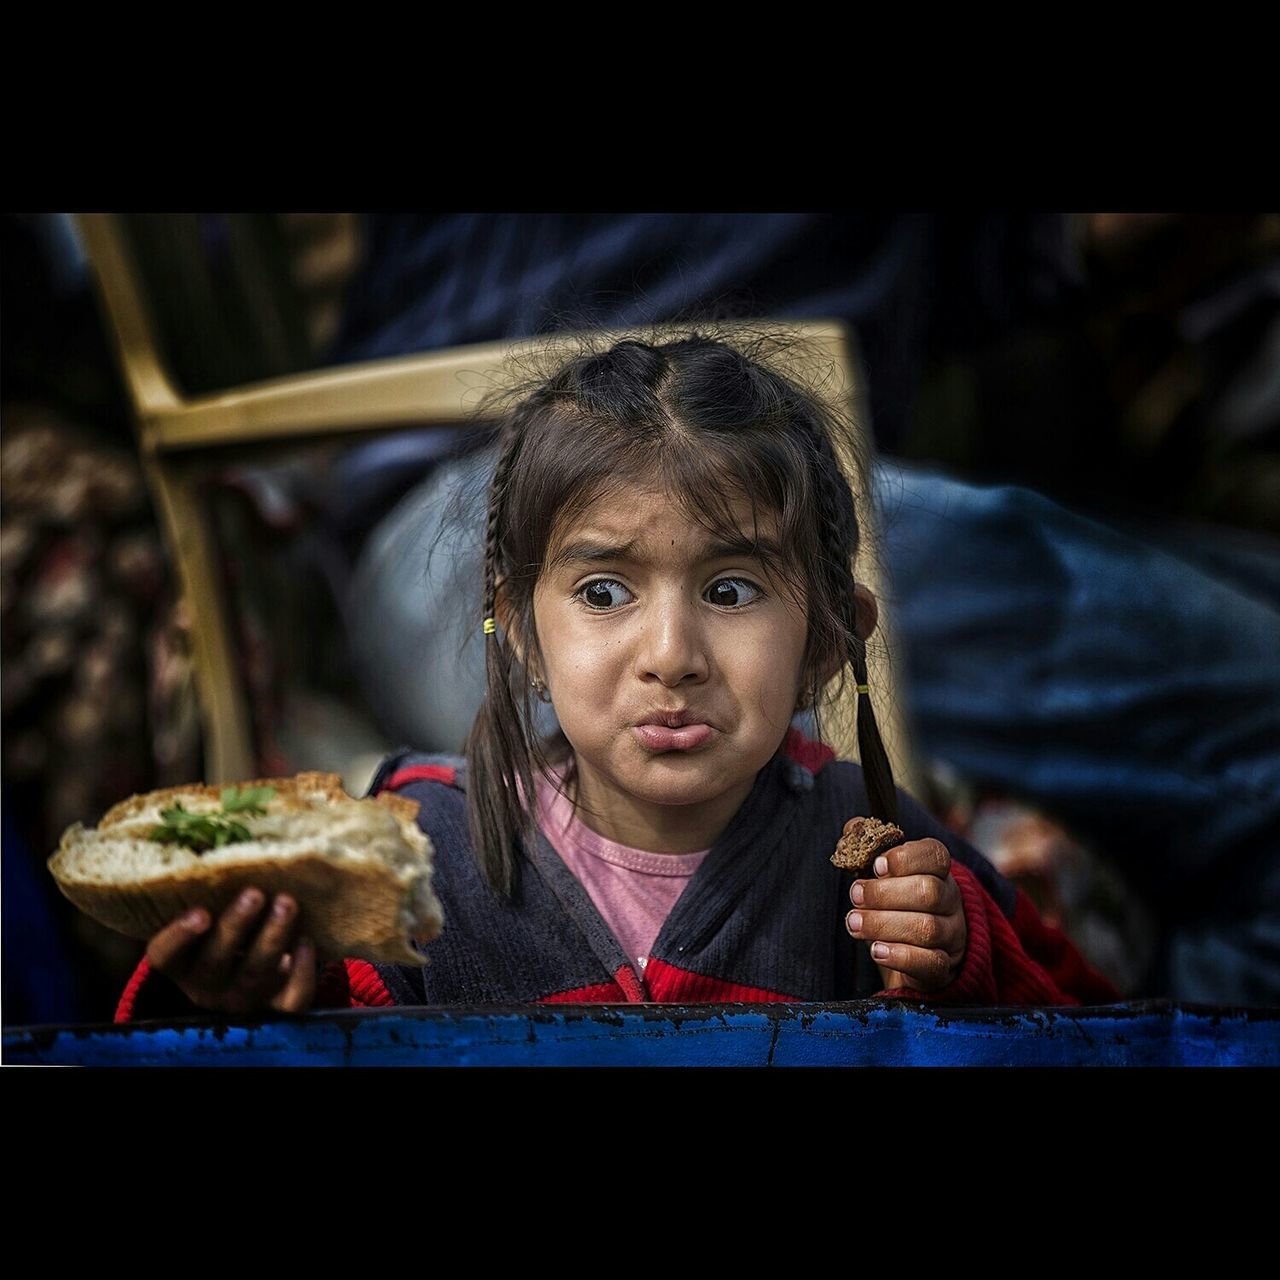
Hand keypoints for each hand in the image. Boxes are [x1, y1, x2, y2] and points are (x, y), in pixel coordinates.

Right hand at [146, 888, 317, 1015]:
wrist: (256, 971)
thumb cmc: (227, 926)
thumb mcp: (210, 909)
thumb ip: (207, 884)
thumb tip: (210, 830)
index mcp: (180, 962)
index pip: (164, 955)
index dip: (178, 935)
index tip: (201, 911)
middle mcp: (206, 986)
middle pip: (215, 963)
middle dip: (236, 926)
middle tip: (255, 893)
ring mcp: (242, 999)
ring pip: (254, 975)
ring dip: (272, 938)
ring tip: (287, 904)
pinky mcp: (277, 1007)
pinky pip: (289, 1000)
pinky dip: (301, 973)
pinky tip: (306, 943)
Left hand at [845, 838, 966, 991]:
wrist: (915, 952)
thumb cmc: (894, 903)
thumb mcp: (880, 873)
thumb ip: (866, 846)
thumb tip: (852, 830)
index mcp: (937, 870)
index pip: (935, 855)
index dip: (905, 858)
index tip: (876, 866)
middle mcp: (950, 900)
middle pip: (928, 892)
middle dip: (884, 894)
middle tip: (854, 896)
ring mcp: (951, 935)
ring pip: (927, 928)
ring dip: (883, 924)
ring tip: (854, 923)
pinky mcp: (944, 966)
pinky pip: (931, 962)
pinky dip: (901, 956)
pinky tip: (876, 950)